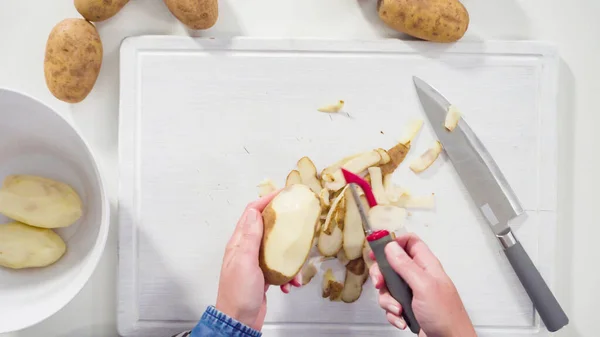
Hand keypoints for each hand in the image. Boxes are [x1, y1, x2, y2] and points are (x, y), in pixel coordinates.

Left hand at [216, 192, 300, 330]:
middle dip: (284, 225)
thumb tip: (253, 211)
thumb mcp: (244, 261)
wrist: (239, 322)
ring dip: (290, 257)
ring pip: (278, 248)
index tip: (285, 194)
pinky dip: (289, 275)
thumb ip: (250, 236)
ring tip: (296, 267)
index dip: (268, 200)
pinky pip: (281, 268)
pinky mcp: (264, 275)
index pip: (253, 212)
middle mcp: (247, 249)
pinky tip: (289, 284)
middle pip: (268, 227)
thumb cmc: (238, 294)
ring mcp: (256, 262)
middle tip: (299, 221)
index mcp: (239, 242)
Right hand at [369, 233, 475, 336]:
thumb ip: (405, 265)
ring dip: (388, 300)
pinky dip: (393, 313)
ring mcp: (413, 292)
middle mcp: (419, 276)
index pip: (409, 242)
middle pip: (392, 264)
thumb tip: (390, 246)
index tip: (377, 249)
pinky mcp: (408, 307)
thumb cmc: (446, 316)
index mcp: (426, 265)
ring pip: (388, 287)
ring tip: (399, 309)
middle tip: (381, 283)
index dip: (392, 242)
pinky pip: (391, 305)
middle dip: (382, 275)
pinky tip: (402, 318)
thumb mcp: (424, 286)